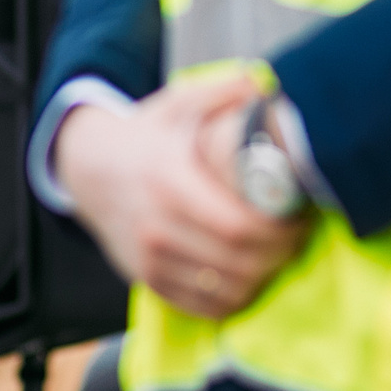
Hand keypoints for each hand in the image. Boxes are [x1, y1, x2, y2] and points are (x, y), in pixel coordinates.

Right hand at [53, 69, 310, 319]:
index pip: (237, 225)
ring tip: (278, 255)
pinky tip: (249, 276)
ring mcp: (150, 259)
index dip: (278, 230)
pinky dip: (234, 299)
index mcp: (170, 181)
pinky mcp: (148, 280)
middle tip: (298, 237)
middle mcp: (157, 226)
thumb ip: (224, 90)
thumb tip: (267, 82)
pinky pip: (202, 307)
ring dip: (262, 279)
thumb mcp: (178, 103)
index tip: (300, 217)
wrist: (89, 169)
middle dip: (279, 255)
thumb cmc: (145, 136)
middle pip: (237, 261)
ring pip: (224, 290)